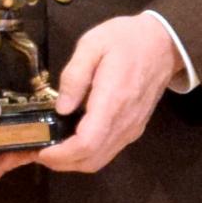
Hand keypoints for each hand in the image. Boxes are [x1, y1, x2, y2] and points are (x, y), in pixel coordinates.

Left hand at [38, 14, 181, 175]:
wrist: (163, 44)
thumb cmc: (126, 39)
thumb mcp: (93, 44)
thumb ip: (74, 75)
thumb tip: (61, 108)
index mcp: (112, 100)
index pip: (87, 143)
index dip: (61, 154)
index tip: (40, 149)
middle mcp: (124, 122)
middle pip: (91, 160)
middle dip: (61, 163)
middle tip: (38, 151)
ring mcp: (131, 129)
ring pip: (99, 161)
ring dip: (73, 163)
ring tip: (51, 148)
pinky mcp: (134, 129)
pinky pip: (108, 152)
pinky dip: (87, 156)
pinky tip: (71, 141)